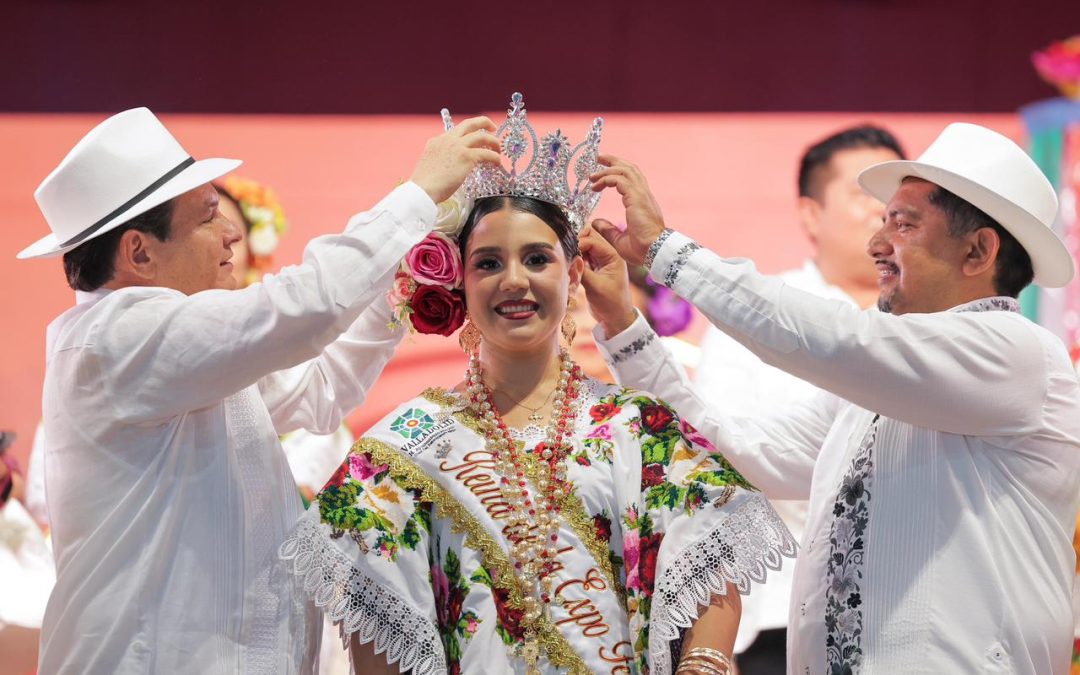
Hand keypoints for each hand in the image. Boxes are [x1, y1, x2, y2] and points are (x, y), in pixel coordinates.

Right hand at [409, 116, 500, 203]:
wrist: (422, 190)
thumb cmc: (424, 185)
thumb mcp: (429, 165)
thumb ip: (440, 160)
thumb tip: (450, 167)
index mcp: (437, 141)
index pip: (456, 132)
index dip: (468, 133)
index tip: (475, 137)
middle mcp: (448, 140)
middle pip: (470, 124)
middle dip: (484, 122)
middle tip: (493, 127)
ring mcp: (457, 147)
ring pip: (481, 136)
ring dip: (493, 141)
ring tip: (498, 149)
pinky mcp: (466, 157)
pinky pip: (486, 153)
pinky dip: (494, 157)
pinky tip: (497, 162)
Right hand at [578, 223, 636, 338]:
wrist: (615, 318)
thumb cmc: (610, 303)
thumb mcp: (595, 286)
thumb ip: (581, 270)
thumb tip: (569, 258)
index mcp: (613, 256)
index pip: (593, 240)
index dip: (579, 243)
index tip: (568, 251)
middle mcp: (607, 256)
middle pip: (590, 238)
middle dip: (577, 242)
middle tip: (567, 252)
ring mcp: (600, 262)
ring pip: (585, 247)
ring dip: (576, 251)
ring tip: (568, 259)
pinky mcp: (593, 269)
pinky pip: (582, 258)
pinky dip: (576, 259)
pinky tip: (570, 265)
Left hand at [589, 155, 665, 264]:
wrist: (655, 251)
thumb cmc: (643, 250)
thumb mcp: (620, 240)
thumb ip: (608, 230)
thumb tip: (596, 222)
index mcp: (642, 203)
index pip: (631, 179)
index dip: (616, 173)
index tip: (600, 175)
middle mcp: (644, 195)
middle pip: (630, 168)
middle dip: (613, 161)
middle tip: (598, 158)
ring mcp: (642, 195)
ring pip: (625, 170)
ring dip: (607, 168)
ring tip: (593, 173)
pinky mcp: (637, 198)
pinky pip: (620, 180)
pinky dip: (607, 179)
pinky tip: (596, 185)